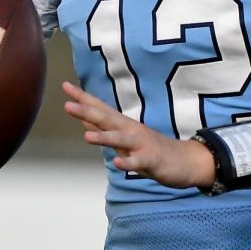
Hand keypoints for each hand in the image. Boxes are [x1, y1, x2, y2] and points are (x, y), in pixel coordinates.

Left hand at [62, 82, 214, 189]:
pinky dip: (128, 163)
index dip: (83, 98)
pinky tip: (117, 164)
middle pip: (106, 119)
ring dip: (104, 137)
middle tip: (68, 105)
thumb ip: (105, 129)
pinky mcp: (151, 160)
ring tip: (87, 137)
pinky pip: (138, 162)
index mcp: (123, 125)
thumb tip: (83, 120)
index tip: (65, 86)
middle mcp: (131, 130)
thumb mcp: (125, 139)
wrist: (185, 160)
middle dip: (87, 112)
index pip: (100, 108)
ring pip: (120, 139)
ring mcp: (141, 145)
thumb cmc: (150, 149)